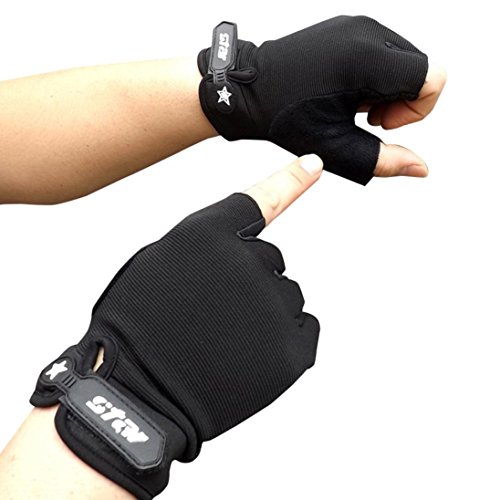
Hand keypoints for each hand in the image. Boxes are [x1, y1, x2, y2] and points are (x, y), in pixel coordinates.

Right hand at [29, 155, 323, 498]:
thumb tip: (248, 248)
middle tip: (213, 315)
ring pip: (286, 295)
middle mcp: (248, 261)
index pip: (259, 200)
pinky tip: (248, 358)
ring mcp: (274, 305)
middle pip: (270, 260)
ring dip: (264, 312)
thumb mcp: (156, 266)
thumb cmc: (136, 330)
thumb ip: (207, 249)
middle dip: (248, 281)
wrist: (136, 398)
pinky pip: (303, 328)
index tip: (314, 164)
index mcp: (209, 235)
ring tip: (224, 341)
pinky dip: (283, 340)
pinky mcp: (293, 350)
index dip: (289, 180)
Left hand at [198, 16, 445, 183]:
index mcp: (366, 61)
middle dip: (402, 100)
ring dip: (387, 89)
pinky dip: (374, 75)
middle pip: (420, 69)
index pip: (432, 78)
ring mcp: (357, 26)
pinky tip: (346, 90)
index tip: (380, 121)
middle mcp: (366, 34)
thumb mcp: (337, 147)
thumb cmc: (285, 117)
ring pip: (403, 60)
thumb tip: (421, 168)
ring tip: (352, 104)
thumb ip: (384, 161)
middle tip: (364, 116)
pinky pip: (383, 51)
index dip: (416, 108)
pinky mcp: (348, 26)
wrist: (250, 90)